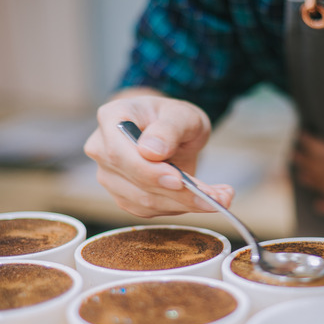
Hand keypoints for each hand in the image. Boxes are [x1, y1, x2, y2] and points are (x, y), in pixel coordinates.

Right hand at [84, 89, 233, 216]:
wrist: (168, 131)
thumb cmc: (171, 117)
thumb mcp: (181, 113)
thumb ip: (169, 128)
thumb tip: (151, 152)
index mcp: (111, 118)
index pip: (120, 153)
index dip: (148, 171)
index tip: (178, 180)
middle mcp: (102, 149)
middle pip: (135, 182)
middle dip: (179, 194)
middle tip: (218, 196)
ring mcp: (110, 176)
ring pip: (145, 202)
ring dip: (185, 204)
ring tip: (220, 197)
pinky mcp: (124, 196)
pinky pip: (150, 210)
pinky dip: (180, 208)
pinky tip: (203, 200)